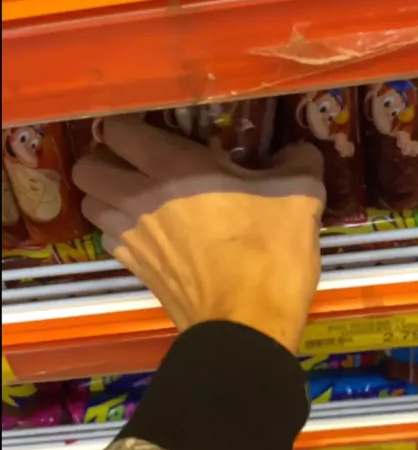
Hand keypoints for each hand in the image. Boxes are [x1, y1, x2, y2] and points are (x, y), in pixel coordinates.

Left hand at [73, 115, 324, 353]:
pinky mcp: (133, 268)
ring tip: (139, 195)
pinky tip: (150, 231)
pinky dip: (119, 230)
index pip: (117, 129)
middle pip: (86, 166)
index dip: (130, 124)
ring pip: (90, 202)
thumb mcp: (300, 193)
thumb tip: (296, 151)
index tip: (155, 127)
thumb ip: (297, 159)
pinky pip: (107, 237)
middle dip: (107, 159)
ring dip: (107, 195)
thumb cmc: (270, 252)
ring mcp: (130, 236)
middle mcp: (137, 197)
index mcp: (171, 166)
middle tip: (140, 162)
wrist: (248, 325)